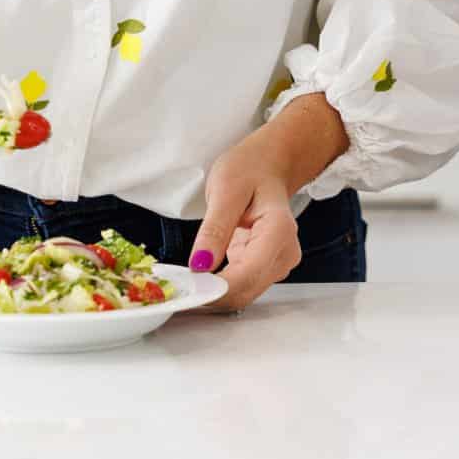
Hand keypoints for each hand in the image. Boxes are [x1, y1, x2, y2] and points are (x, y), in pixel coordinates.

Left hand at [188, 137, 302, 313]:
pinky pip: (240, 286)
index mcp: (279, 232)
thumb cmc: (251, 168)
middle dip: (209, 294)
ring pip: (242, 294)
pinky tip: (199, 279)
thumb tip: (200, 265)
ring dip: (211, 294)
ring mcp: (278, 264)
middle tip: (174, 288)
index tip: (184, 288)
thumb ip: (214, 229)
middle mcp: (284, 254)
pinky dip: (218, 286)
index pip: (245, 277)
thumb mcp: (225, 188)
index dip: (213, 289)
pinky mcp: (266, 269)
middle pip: (244, 291)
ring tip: (183, 282)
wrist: (269, 164)